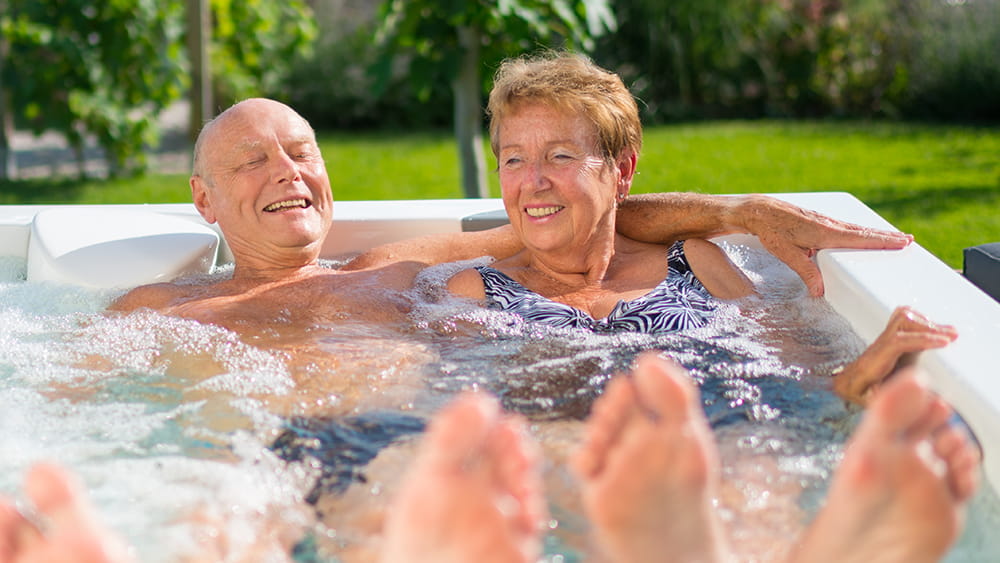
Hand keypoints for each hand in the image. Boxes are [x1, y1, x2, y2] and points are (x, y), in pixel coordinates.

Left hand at [735, 195, 912, 295]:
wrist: (759, 210)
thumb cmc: (770, 230)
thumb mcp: (786, 253)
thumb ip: (805, 271)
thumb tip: (819, 291)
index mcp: (825, 232)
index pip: (860, 238)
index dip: (882, 240)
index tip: (902, 241)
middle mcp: (829, 224)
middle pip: (863, 232)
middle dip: (886, 236)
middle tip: (909, 239)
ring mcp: (825, 221)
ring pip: (855, 228)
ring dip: (875, 232)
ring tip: (893, 237)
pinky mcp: (819, 220)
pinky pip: (845, 227)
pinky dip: (859, 231)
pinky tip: (863, 234)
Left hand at [832, 306, 956, 405]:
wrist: (848, 383)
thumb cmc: (859, 395)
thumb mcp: (869, 401)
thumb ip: (883, 398)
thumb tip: (907, 393)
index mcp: (874, 362)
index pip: (897, 342)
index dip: (921, 340)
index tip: (945, 343)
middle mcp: (879, 345)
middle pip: (901, 323)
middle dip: (929, 327)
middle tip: (953, 337)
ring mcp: (884, 338)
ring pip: (903, 317)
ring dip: (928, 323)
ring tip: (949, 333)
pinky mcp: (891, 337)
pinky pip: (904, 319)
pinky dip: (923, 321)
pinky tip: (936, 332)